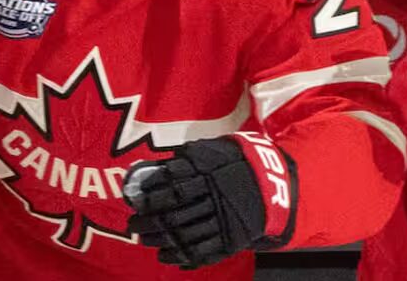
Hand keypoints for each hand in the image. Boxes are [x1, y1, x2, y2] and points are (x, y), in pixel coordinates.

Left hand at [122, 133, 296, 269]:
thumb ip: (187, 157)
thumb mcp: (214, 151)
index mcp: (208, 172)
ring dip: (161, 238)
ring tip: (143, 240)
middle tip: (132, 223)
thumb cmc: (237, 162)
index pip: (173, 183)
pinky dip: (181, 255)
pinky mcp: (230, 238)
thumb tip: (157, 166)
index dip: (151, 192)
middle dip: (150, 219)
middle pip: (175, 210)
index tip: (136, 199)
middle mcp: (213, 196)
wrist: (274, 183)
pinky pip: (202, 250)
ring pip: (186, 232)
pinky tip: (165, 255)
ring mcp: (222, 219)